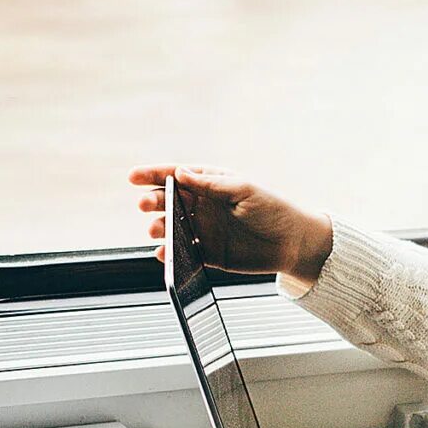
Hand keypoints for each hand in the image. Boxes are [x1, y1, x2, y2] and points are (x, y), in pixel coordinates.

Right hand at [127, 164, 333, 282]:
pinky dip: (170, 253)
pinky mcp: (208, 253)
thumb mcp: (244, 190)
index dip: (153, 174)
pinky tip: (164, 253)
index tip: (133, 176)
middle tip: (145, 204)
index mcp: (211, 184)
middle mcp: (203, 205)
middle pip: (169, 200)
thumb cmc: (273, 209)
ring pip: (171, 226)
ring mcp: (203, 229)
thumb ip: (212, 185)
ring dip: (159, 227)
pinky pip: (182, 252)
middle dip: (153, 200)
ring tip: (155, 230)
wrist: (294, 243)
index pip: (177, 175)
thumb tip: (180, 173)